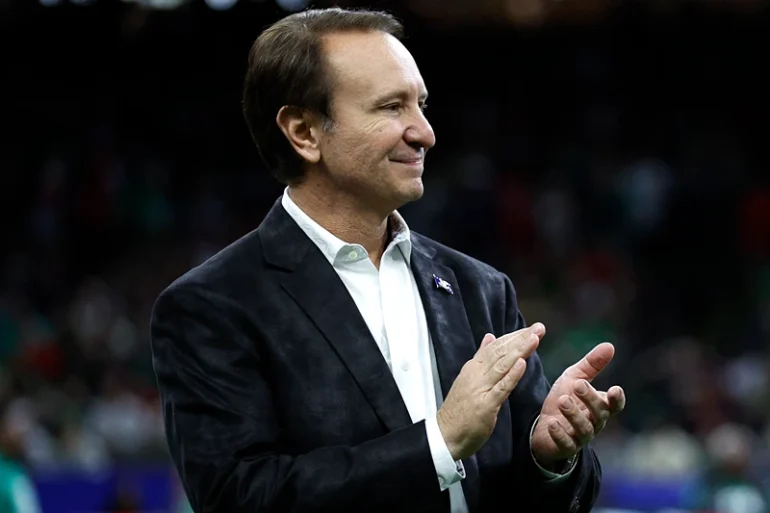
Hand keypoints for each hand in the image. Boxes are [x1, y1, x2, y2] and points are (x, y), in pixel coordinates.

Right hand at [437, 324, 544, 460]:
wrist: (444, 434)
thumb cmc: (459, 409)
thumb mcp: (468, 378)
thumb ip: (480, 358)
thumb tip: (489, 337)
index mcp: (473, 368)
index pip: (496, 347)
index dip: (514, 336)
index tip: (531, 329)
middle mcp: (476, 374)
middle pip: (501, 352)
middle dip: (521, 339)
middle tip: (539, 328)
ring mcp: (480, 388)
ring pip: (502, 365)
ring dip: (519, 350)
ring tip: (534, 338)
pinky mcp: (486, 405)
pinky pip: (501, 388)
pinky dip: (512, 375)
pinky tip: (522, 364)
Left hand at [530, 342, 625, 467]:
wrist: (543, 426)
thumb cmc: (565, 400)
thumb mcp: (575, 378)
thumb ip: (592, 365)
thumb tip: (610, 345)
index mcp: (600, 407)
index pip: (614, 405)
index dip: (616, 399)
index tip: (614, 389)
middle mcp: (594, 423)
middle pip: (599, 414)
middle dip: (590, 399)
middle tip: (578, 385)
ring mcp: (580, 437)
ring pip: (584, 429)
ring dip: (574, 415)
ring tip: (563, 401)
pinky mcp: (565, 447)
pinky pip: (566, 443)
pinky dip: (560, 434)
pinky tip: (552, 423)